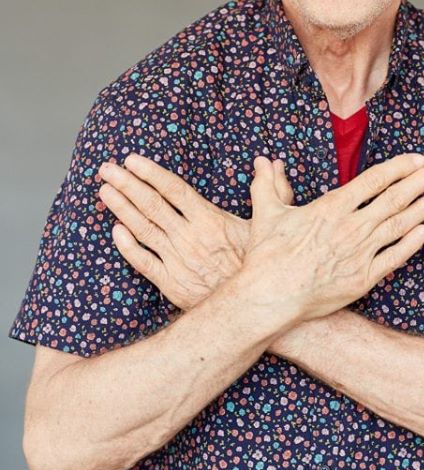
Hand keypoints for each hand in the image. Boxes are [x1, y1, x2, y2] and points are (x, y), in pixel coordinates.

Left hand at [97, 152, 293, 310]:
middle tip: (106, 169)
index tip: (131, 159)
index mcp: (210, 220)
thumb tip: (270, 163)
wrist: (256, 309)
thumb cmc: (264, 266)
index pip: (174, 189)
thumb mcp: (272, 225)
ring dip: (121, 209)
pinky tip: (115, 231)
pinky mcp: (171, 284)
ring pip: (143, 230)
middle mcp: (189, 237)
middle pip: (151, 205)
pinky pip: (144, 262)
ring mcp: (177, 261)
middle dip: (127, 184)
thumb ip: (273, 189)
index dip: (151, 173)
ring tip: (104, 191)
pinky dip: (128, 246)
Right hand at [244, 152, 423, 327]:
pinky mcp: (363, 278)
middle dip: (421, 182)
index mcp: (332, 207)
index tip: (417, 159)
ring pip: (399, 226)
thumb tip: (264, 160)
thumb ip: (268, 183)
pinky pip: (394, 258)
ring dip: (423, 209)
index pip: (374, 180)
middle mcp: (352, 227)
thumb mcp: (266, 212)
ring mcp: (360, 253)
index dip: (399, 167)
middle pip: (394, 199)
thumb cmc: (267, 255)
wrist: (270, 296)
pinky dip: (411, 244)